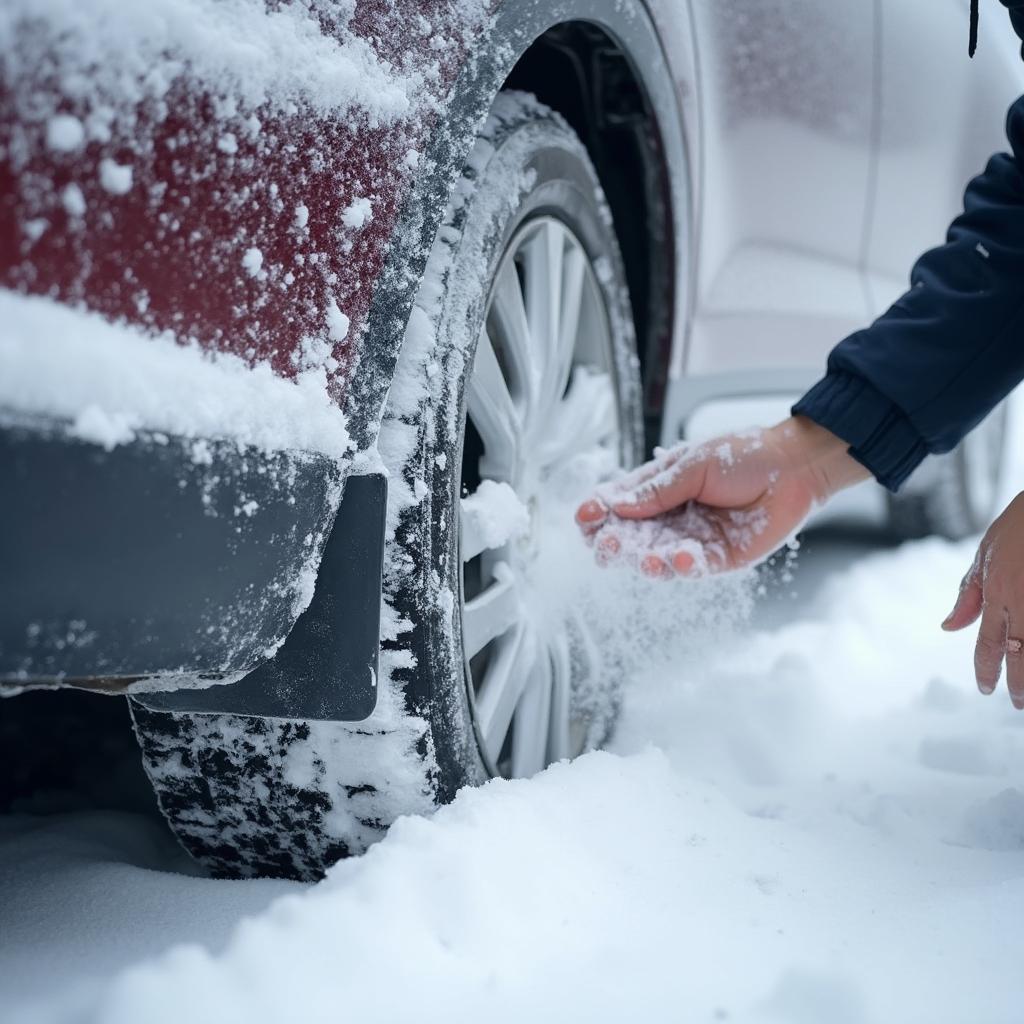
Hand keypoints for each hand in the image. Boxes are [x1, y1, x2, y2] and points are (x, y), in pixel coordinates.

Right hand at [575, 416, 869, 576]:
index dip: (599, 513)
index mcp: (658, 489)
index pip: (619, 505)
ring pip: (657, 559)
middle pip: (631, 538)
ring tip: (644, 560)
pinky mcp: (718, 559)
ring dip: (646, 562)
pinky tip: (678, 558)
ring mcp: (692, 540)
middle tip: (606, 546)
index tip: (584, 518)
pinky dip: (682, 567)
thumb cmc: (744, 455)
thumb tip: (615, 505)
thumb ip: (656, 490)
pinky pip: (693, 568)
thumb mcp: (692, 465)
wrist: (793, 467)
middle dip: (615, 544)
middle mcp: (670, 518)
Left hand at [943, 491, 1023, 707]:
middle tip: (1018, 704)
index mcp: (998, 592)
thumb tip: (949, 627)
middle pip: (1020, 653)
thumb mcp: (984, 554)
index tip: (986, 688)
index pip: (988, 641)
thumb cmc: (1016, 526)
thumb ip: (969, 593)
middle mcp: (1021, 600)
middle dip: (1019, 682)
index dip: (986, 668)